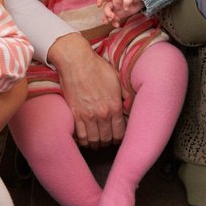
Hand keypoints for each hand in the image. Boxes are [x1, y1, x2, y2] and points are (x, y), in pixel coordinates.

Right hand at [47, 33, 125, 147]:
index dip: (121, 137)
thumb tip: (131, 104)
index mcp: (114, 106)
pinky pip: (80, 135)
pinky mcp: (74, 114)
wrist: (76, 62)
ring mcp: (87, 116)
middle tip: (108, 141)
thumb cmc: (97, 67)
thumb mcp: (117, 79)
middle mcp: (102, 114)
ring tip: (97, 143)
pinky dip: (84, 141)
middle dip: (109, 142)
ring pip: (94, 139)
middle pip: (107, 138)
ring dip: (96, 144)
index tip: (119, 137)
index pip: (121, 132)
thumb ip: (125, 95)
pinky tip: (86, 139)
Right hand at [98, 0, 143, 26]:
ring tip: (108, 22)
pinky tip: (117, 25)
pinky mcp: (119, 15)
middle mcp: (113, 3)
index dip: (101, 0)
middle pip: (106, 8)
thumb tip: (125, 8)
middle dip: (107, 13)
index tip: (99, 5)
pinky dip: (114, 23)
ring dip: (107, 19)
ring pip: (108, 15)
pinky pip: (114, 20)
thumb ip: (128, 0)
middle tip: (112, 17)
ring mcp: (115, 9)